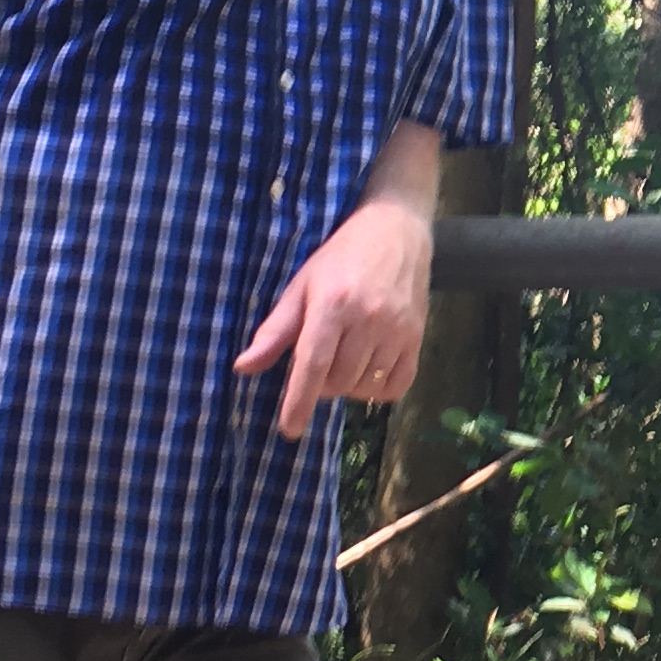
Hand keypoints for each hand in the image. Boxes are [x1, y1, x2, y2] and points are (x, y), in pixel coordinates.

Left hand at [236, 192, 432, 439]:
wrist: (396, 230)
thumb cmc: (341, 256)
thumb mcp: (301, 286)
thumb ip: (275, 331)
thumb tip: (243, 368)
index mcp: (333, 305)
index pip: (313, 365)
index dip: (298, 402)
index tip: (289, 430)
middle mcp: (368, 320)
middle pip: (338, 382)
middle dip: (321, 384)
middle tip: (319, 361)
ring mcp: (397, 330)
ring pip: (365, 387)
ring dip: (348, 385)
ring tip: (344, 359)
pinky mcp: (417, 337)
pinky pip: (396, 386)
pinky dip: (378, 389)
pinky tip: (369, 370)